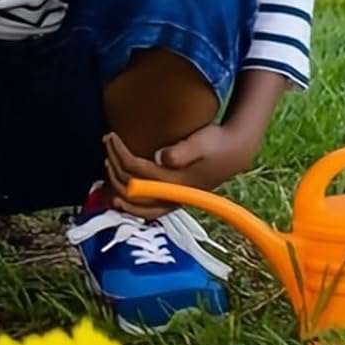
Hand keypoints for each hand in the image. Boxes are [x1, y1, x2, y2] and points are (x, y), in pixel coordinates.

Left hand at [104, 124, 255, 217]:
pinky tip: (119, 194)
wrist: (236, 151)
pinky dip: (131, 204)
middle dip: (114, 167)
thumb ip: (182, 152)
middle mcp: (174, 196)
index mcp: (177, 183)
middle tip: (107, 144)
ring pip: (138, 206)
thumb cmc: (217, 143)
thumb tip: (160, 158)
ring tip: (108, 163)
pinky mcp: (176, 197)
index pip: (138, 173)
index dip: (120, 155)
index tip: (111, 136)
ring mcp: (175, 199)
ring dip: (117, 186)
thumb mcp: (201, 143)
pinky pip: (148, 209)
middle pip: (133, 190)